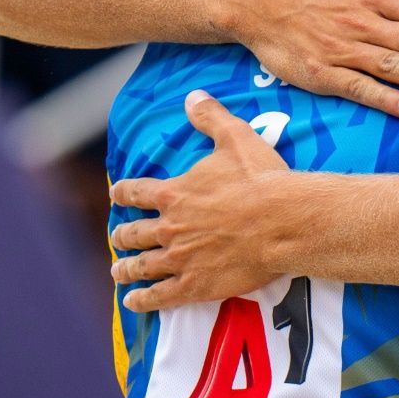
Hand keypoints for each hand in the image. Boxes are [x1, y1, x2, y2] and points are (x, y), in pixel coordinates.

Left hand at [110, 91, 290, 311]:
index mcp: (174, 193)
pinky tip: (133, 302)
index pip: (137, 191)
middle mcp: (170, 227)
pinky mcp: (195, 285)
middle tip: (118, 237)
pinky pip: (160, 296)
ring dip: (126, 268)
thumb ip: (210, 118)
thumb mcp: (235, 137)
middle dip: (123, 235)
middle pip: (134, 233)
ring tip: (118, 271)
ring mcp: (180, 258)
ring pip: (142, 266)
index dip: (123, 192)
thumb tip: (193, 96)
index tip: (116, 194)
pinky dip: (143, 300)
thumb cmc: (260, 179)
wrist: (282, 220)